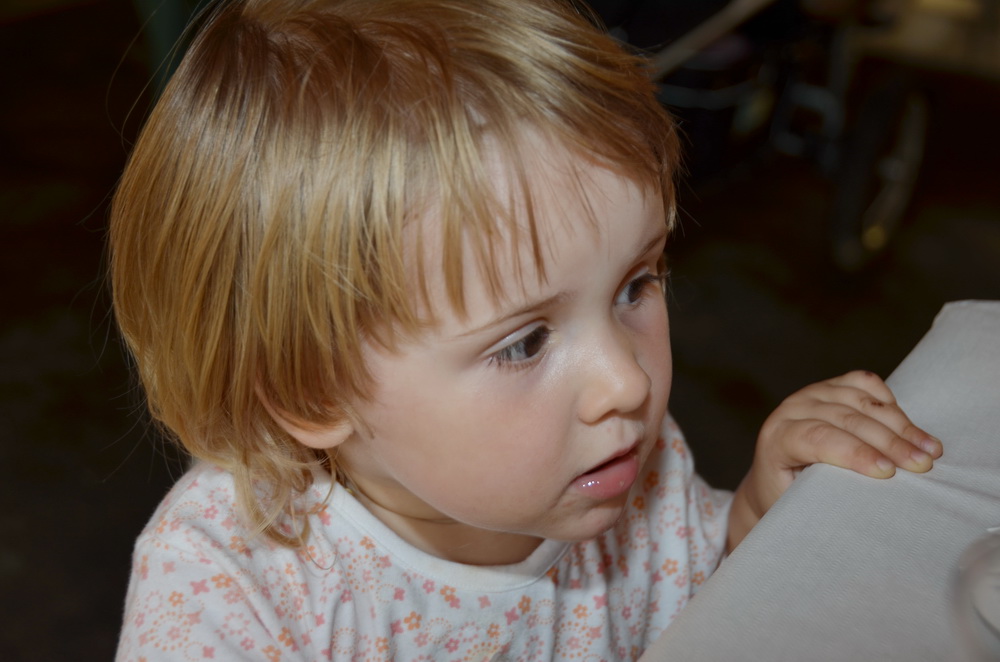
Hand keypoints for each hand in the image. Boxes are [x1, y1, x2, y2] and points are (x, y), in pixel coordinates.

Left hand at [727, 370, 942, 550]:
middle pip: (846, 419)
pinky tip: (911, 426)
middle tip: (923, 465)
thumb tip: (860, 510)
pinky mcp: (832, 386)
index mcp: (777, 438)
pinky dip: (891, 402)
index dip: (854, 453)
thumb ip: (818, 500)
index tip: (888, 473)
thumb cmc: (788, 497)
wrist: (776, 477)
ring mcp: (813, 392)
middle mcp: (792, 408)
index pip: (817, 438)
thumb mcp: (793, 505)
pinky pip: (866, 383)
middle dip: (889, 442)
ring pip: (862, 400)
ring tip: (931, 450)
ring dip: (901, 425)